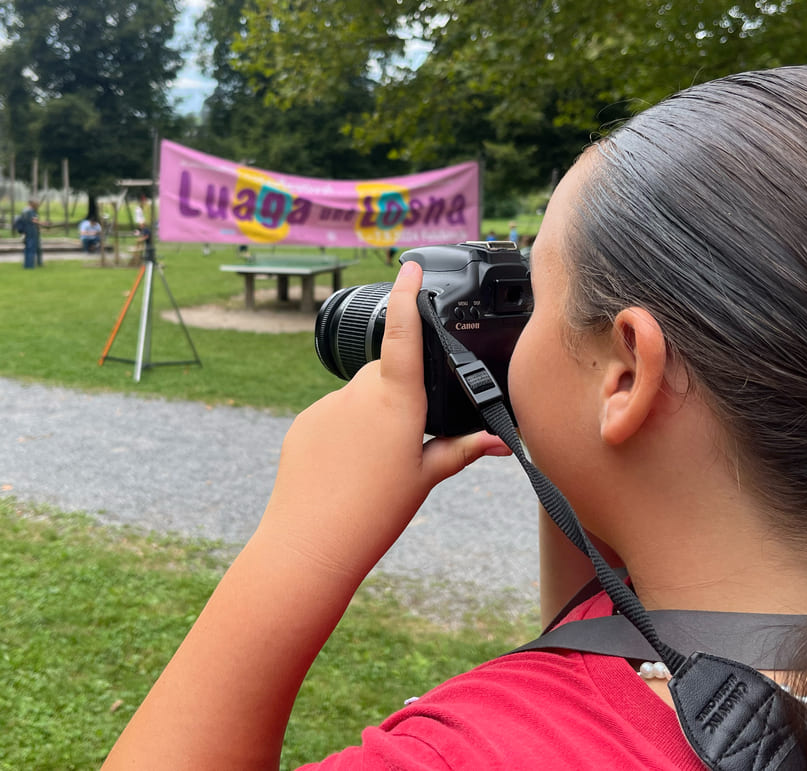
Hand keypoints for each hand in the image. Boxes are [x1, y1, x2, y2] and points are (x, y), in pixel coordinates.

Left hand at [258, 260, 510, 582]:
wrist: (311, 540)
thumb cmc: (377, 511)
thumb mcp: (426, 477)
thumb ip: (461, 451)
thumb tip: (502, 444)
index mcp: (397, 400)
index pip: (404, 332)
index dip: (408, 294)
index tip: (409, 266)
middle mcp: (360, 392)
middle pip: (385, 372)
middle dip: (398, 392)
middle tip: (405, 440)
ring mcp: (327, 405)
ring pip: (357, 396)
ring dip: (370, 415)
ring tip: (372, 465)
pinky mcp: (304, 422)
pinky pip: (332, 415)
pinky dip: (343, 433)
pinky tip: (345, 469)